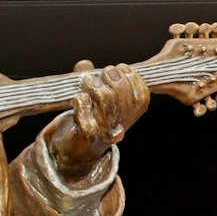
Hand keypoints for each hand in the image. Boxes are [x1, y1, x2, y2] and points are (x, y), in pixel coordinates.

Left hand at [44, 62, 147, 180]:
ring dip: (93, 84)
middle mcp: (122, 122)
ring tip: (86, 82)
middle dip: (110, 76)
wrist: (76, 151)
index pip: (141, 93)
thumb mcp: (96, 99)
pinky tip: (78, 99)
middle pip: (121, 91)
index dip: (130, 76)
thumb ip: (92, 79)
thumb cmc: (90, 120)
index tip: (119, 68)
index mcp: (132, 115)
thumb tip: (84, 64)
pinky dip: (80, 100)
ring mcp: (105, 129)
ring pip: (104, 97)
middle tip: (100, 74)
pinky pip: (84, 112)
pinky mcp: (87, 135)